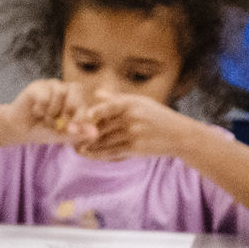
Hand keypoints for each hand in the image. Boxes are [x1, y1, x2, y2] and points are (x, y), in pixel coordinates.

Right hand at [9, 78, 80, 138]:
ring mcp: (50, 85)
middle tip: (59, 122)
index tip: (72, 129)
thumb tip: (95, 134)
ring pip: (59, 92)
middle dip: (70, 107)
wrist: (19, 130)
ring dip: (52, 112)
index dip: (80, 114)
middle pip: (75, 88)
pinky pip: (44, 96)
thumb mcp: (61, 136)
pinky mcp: (36, 86)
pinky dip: (41, 109)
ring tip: (45, 119)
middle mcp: (63, 88)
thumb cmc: (42, 131)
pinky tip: (36, 112)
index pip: (83, 100)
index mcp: (74, 98)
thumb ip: (77, 134)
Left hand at [63, 91, 202, 162]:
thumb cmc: (158, 117)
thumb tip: (96, 93)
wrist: (180, 136)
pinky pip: (110, 152)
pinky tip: (88, 154)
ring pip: (102, 140)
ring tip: (75, 147)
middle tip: (68, 136)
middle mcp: (131, 117)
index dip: (88, 115)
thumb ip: (116, 99)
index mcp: (131, 103)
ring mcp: (133, 133)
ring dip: (87, 145)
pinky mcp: (134, 148)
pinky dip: (97, 154)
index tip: (76, 120)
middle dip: (84, 133)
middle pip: (100, 126)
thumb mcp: (141, 103)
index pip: (103, 108)